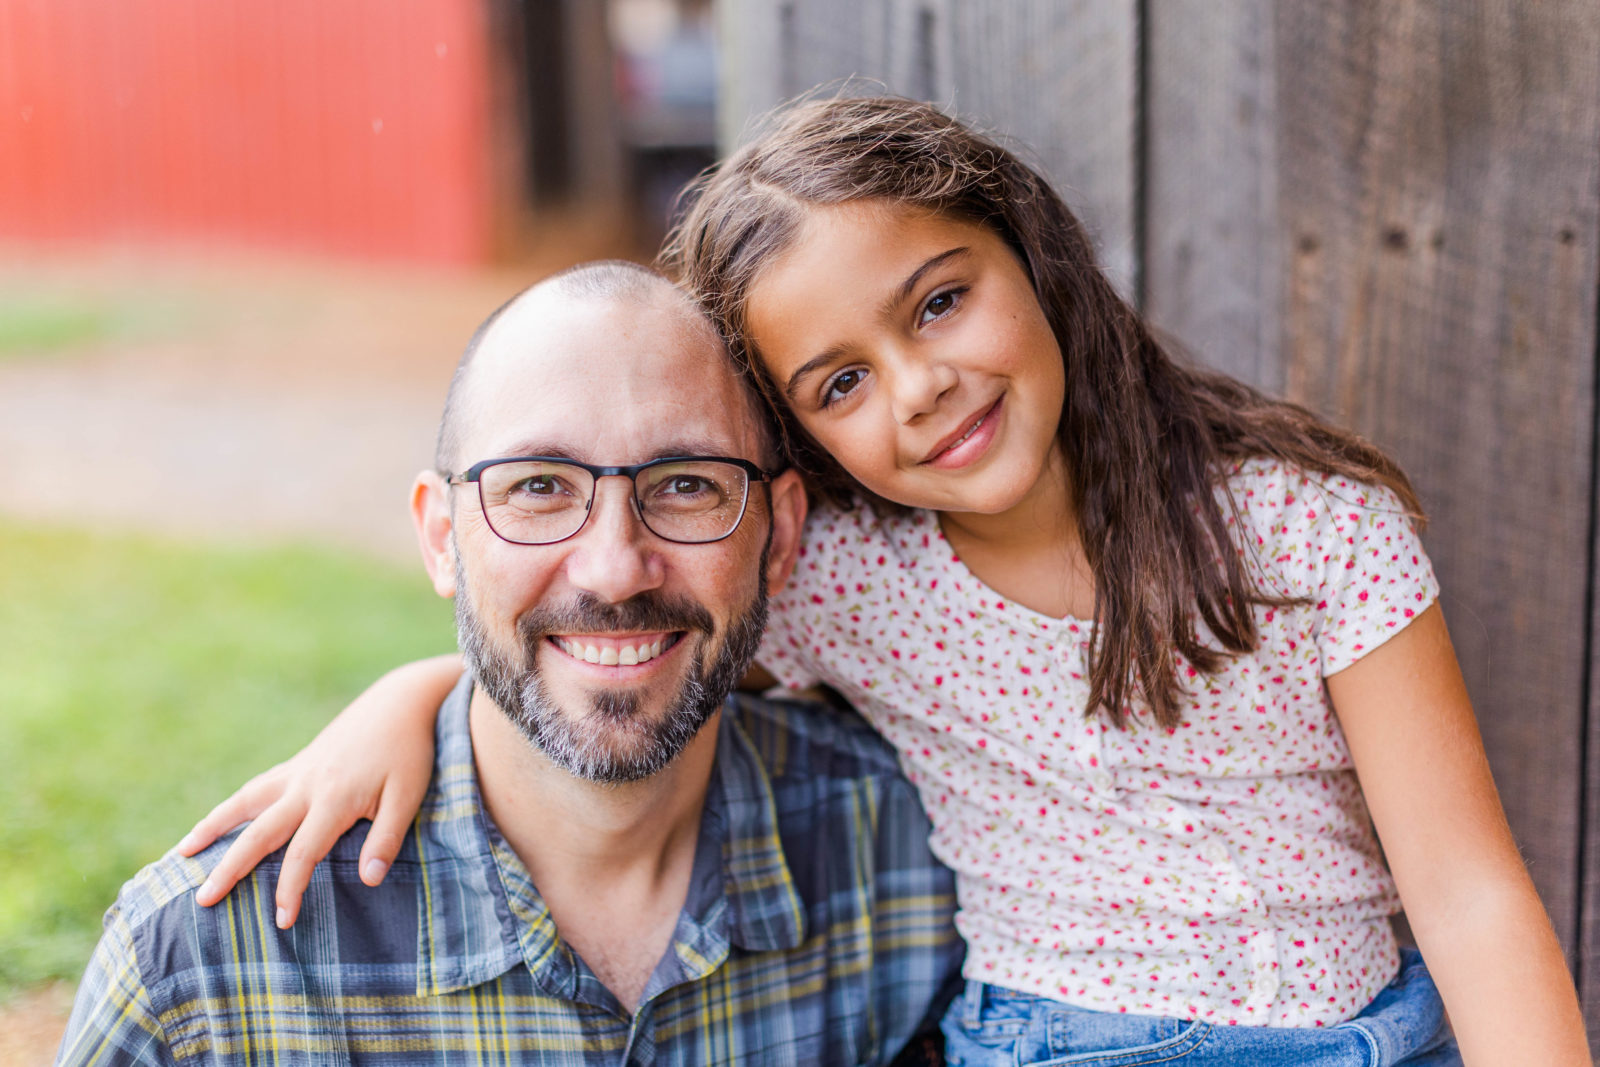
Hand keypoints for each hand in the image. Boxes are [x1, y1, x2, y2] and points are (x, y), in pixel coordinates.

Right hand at [178, 749, 426, 927]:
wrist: (401, 701)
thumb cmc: (409, 752)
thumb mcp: (408, 796)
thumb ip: (387, 839)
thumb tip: (369, 881)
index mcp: (333, 799)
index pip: (302, 854)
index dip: (289, 889)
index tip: (282, 922)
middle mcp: (306, 786)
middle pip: (258, 832)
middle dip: (229, 868)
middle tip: (201, 899)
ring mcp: (298, 771)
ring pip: (245, 802)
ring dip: (212, 827)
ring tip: (181, 853)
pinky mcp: (299, 762)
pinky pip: (257, 787)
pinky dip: (234, 805)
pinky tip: (221, 819)